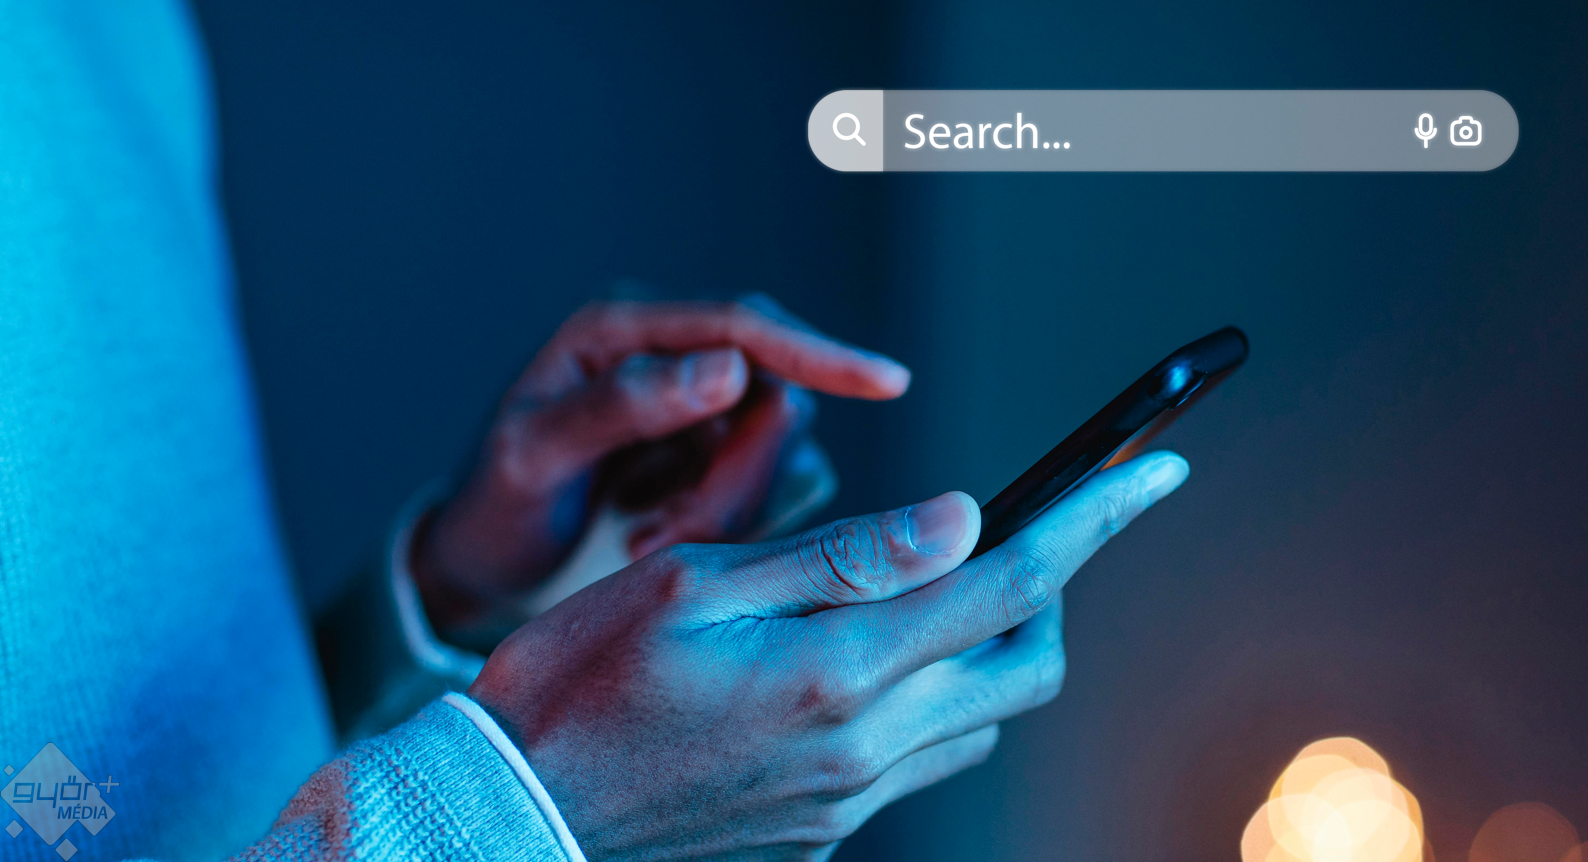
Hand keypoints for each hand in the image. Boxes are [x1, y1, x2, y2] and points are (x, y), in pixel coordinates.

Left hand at [411, 299, 910, 628]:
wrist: (484, 565)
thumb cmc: (496, 503)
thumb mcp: (533, 454)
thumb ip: (624, 405)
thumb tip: (728, 367)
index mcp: (623, 331)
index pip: (744, 325)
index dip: (820, 352)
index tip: (889, 380)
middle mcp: (673, 357)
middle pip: (776, 396)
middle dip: (736, 477)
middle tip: (662, 534)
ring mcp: (701, 410)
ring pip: (779, 452)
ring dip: (727, 508)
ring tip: (647, 537)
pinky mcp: (717, 458)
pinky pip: (770, 490)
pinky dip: (727, 526)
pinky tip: (660, 538)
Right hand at [469, 450, 1189, 860]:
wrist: (508, 816)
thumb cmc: (577, 682)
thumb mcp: (692, 584)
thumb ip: (840, 556)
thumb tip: (962, 516)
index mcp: (835, 670)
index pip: (1010, 580)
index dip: (1095, 517)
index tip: (1154, 470)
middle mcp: (863, 749)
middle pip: (1025, 666)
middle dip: (1047, 592)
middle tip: (1011, 539)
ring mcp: (846, 805)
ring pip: (978, 719)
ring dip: (985, 651)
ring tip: (925, 600)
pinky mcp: (821, 837)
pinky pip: (914, 766)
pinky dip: (920, 704)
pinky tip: (850, 675)